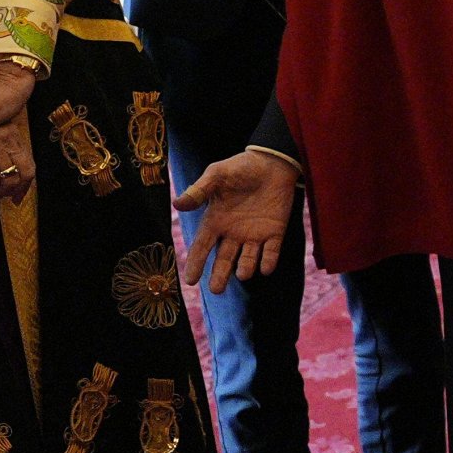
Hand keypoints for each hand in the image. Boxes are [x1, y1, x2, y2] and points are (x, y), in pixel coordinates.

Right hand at [174, 149, 297, 290]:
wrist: (272, 161)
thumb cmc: (241, 167)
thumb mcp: (217, 175)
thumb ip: (200, 190)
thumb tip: (178, 204)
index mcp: (216, 220)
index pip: (202, 246)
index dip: (196, 263)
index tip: (190, 281)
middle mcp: (233, 233)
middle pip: (224, 260)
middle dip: (220, 276)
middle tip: (216, 290)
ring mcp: (254, 234)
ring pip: (247, 260)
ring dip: (245, 268)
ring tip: (242, 273)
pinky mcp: (275, 232)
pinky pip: (271, 252)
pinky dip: (269, 260)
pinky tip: (266, 267)